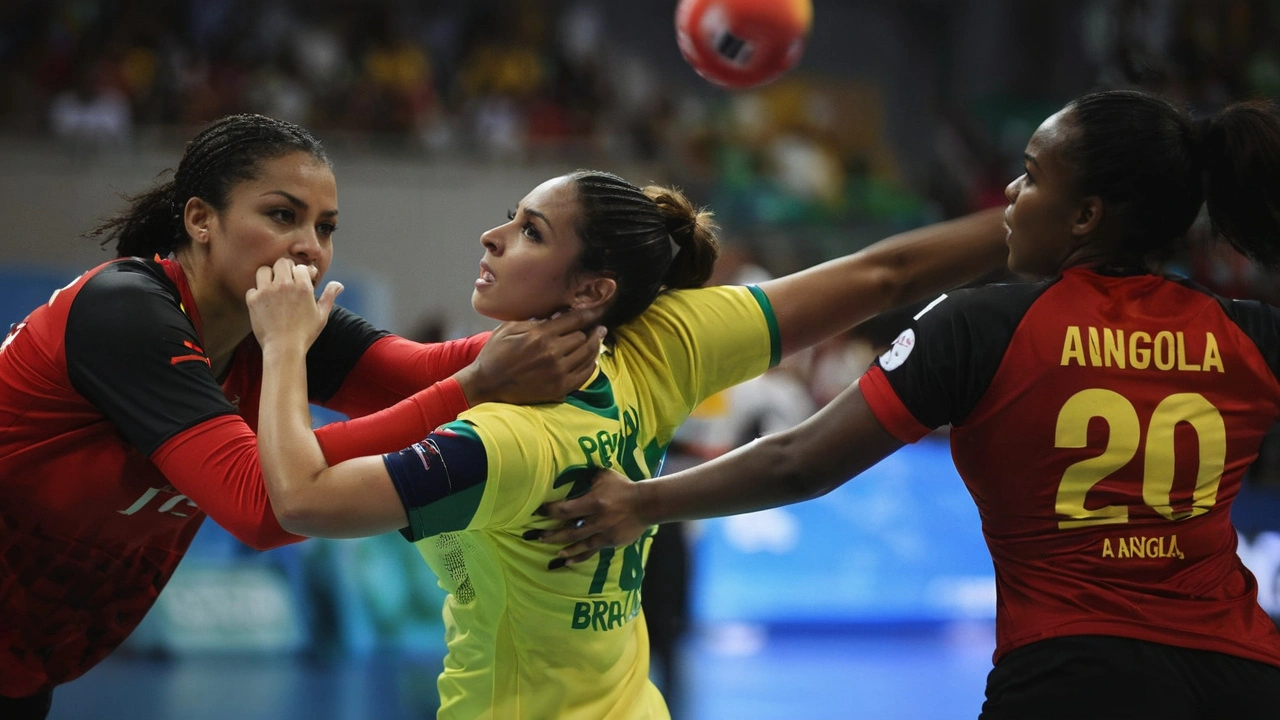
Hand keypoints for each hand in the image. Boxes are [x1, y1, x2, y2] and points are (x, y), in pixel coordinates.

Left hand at [247, 258, 343, 350]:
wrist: (284, 349)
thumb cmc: (305, 334)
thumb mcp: (321, 315)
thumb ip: (329, 296)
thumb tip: (339, 284)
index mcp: (303, 287)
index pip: (300, 267)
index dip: (302, 272)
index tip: (303, 279)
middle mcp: (284, 285)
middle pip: (281, 263)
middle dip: (285, 269)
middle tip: (286, 279)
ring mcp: (267, 291)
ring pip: (264, 270)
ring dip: (268, 276)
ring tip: (272, 287)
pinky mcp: (253, 300)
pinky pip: (252, 288)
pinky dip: (257, 293)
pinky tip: (264, 302)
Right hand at [456, 305, 606, 405]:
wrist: (486, 382)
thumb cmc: (496, 353)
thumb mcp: (511, 327)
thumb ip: (535, 320)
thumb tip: (557, 314)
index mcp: (541, 335)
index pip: (575, 320)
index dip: (590, 313)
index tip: (599, 310)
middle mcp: (552, 352)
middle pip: (583, 337)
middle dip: (591, 330)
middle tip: (597, 327)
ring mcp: (557, 372)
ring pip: (587, 355)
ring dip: (594, 346)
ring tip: (597, 339)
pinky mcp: (559, 388)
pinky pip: (584, 375)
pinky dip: (591, 365)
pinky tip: (592, 360)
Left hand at [534, 468, 650, 566]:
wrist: (646, 504)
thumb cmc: (623, 487)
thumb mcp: (604, 476)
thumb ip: (587, 477)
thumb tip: (571, 474)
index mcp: (593, 502)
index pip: (565, 509)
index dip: (549, 511)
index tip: (537, 512)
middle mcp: (597, 520)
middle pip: (569, 530)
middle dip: (552, 534)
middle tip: (538, 536)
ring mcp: (604, 533)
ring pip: (580, 544)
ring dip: (565, 548)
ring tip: (553, 553)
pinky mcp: (611, 541)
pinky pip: (592, 550)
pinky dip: (579, 556)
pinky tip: (568, 561)